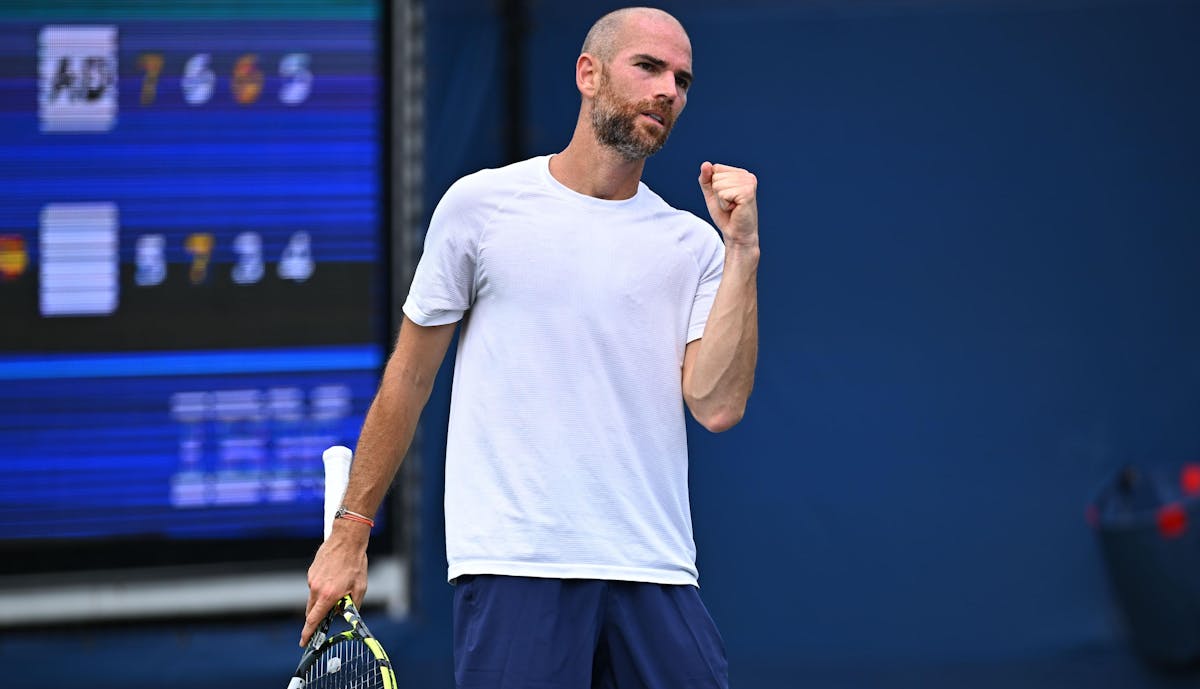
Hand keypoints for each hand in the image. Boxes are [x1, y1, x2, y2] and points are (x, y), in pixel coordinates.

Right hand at [300, 525, 368, 645]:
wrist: (347, 540)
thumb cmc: (356, 563)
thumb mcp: (360, 588)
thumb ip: (352, 605)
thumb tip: (343, 614)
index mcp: (329, 595)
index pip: (314, 619)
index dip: (308, 633)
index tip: (304, 642)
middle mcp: (317, 589)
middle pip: (311, 611)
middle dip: (316, 617)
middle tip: (327, 615)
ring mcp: (312, 580)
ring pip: (313, 598)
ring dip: (322, 599)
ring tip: (338, 587)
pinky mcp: (311, 572)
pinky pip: (315, 586)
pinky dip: (322, 587)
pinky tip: (334, 577)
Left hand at [698, 161, 757, 247]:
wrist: (736, 234)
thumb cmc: (726, 215)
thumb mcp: (712, 194)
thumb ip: (706, 179)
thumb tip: (706, 164)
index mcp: (740, 173)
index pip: (715, 168)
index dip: (714, 186)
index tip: (725, 197)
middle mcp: (747, 175)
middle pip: (716, 177)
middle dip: (717, 194)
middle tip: (729, 205)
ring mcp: (749, 183)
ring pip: (718, 185)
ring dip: (721, 200)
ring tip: (732, 207)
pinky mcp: (748, 192)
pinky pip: (723, 194)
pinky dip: (725, 205)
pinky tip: (735, 209)